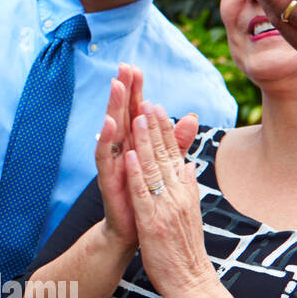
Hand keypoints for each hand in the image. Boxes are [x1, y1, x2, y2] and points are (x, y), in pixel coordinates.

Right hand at [95, 64, 197, 252]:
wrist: (132, 230)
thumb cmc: (146, 196)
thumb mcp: (165, 164)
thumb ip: (176, 141)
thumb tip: (191, 116)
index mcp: (134, 144)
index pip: (135, 111)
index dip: (136, 90)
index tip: (136, 66)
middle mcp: (121, 149)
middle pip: (122, 113)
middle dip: (123, 90)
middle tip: (124, 66)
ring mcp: (113, 162)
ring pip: (112, 129)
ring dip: (113, 106)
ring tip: (117, 85)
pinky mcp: (108, 178)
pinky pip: (105, 156)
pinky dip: (107, 139)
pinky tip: (110, 123)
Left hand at [122, 101, 215, 297]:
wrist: (190, 281)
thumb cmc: (185, 247)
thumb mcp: (188, 211)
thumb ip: (187, 186)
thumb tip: (188, 163)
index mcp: (184, 191)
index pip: (174, 154)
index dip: (165, 130)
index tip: (157, 106)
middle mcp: (177, 194)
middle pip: (165, 155)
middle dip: (154, 127)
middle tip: (146, 99)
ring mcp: (165, 207)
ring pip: (154, 168)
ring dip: (145, 142)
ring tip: (137, 117)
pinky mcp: (152, 221)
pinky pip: (143, 194)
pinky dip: (136, 174)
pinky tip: (129, 156)